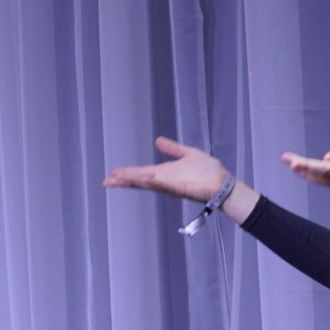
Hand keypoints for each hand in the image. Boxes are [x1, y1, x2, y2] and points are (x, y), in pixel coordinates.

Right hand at [102, 134, 231, 201]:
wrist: (223, 182)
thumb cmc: (208, 171)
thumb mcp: (187, 154)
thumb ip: (172, 148)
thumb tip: (157, 140)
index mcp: (164, 172)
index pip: (141, 173)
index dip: (127, 173)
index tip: (112, 173)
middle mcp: (164, 181)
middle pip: (139, 181)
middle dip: (124, 180)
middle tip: (106, 181)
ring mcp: (171, 186)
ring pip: (149, 183)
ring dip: (134, 181)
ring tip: (119, 178)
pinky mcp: (182, 188)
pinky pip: (166, 185)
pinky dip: (156, 182)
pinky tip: (145, 178)